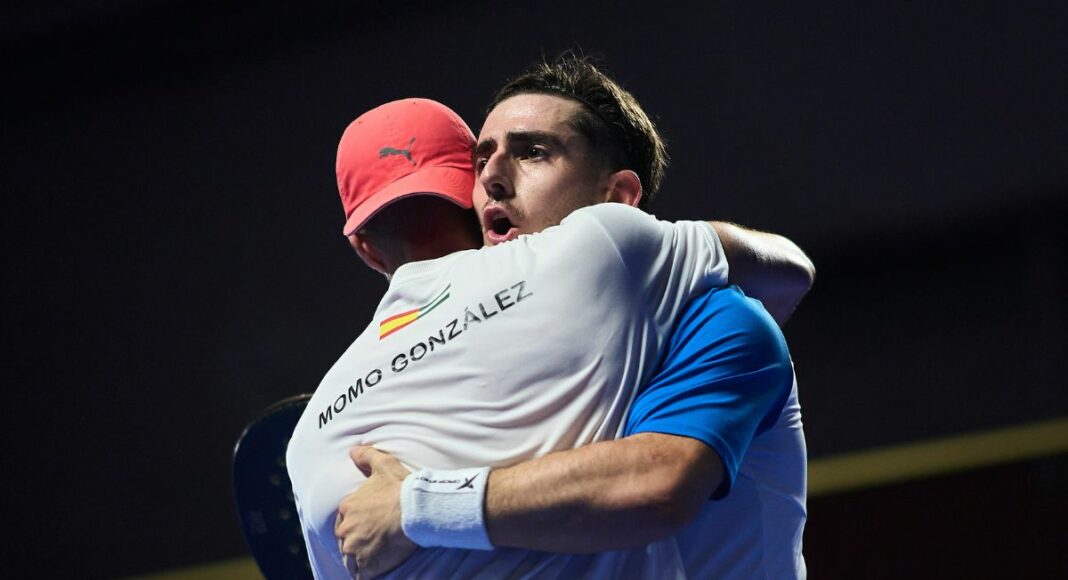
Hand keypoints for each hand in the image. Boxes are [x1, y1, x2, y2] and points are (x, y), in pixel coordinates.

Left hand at [335, 446, 417, 578]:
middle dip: (356, 542)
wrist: (416, 510)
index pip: (345, 520)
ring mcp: (354, 549)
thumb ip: (366, 456)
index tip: (370, 526)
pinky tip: (377, 568)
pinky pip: (360, 574)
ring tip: (375, 557)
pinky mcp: (365, 565)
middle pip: (346, 539)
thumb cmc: (400, 488)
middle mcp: (345, 529)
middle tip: (374, 542)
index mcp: (347, 507)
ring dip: (360, 559)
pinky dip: (367, 572)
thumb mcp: (383, 464)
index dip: (357, 524)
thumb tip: (353, 450)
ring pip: (350, 559)